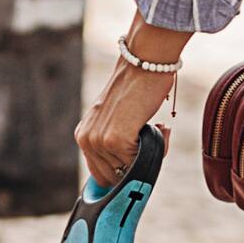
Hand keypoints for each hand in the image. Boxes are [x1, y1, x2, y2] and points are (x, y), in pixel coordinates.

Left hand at [78, 55, 176, 189]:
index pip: (101, 175)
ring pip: (130, 170)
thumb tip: (131, 171)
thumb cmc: (136, 89)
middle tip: (155, 142)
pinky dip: (157, 149)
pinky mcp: (116, 140)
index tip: (141, 162)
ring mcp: (99, 141)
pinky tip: (160, 128)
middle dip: (138, 167)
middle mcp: (86, 140)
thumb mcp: (115, 120)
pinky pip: (140, 162)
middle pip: (116, 177)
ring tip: (159, 130)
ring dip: (151, 155)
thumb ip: (115, 144)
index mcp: (83, 136)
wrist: (143, 65)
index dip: (125, 173)